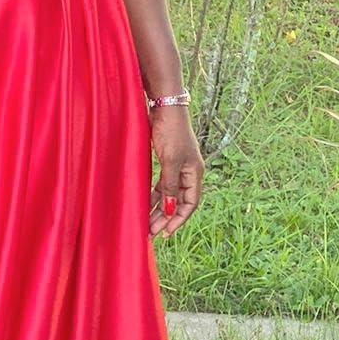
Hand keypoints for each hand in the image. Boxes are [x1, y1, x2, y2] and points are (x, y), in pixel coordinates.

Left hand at [149, 105, 203, 237]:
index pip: (190, 203)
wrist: (164, 107)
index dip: (178, 219)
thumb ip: (170, 186)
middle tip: (151, 232)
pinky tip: (144, 204)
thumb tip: (168, 209)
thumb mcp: (170, 161)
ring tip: (146, 223)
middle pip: (178, 202)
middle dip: (165, 218)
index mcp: (194, 173)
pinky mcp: (166, 161)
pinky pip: (160, 184)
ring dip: (158, 209)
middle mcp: (188, 172)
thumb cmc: (171, 131)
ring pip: (168, 194)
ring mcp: (177, 167)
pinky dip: (153, 195)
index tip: (165, 232)